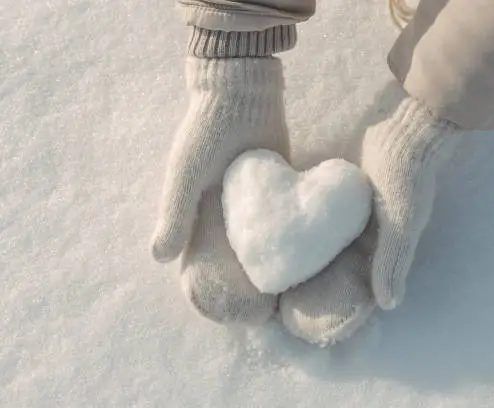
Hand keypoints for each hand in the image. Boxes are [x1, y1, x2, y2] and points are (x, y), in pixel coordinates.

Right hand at [151, 57, 289, 323]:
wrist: (241, 91)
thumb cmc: (206, 133)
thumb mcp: (186, 174)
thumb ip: (174, 213)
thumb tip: (158, 259)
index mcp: (198, 207)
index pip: (202, 251)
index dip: (210, 278)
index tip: (224, 305)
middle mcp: (225, 206)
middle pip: (234, 248)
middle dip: (244, 274)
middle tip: (261, 304)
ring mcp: (253, 196)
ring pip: (260, 235)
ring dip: (269, 256)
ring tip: (285, 287)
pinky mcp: (278, 184)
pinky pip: (282, 214)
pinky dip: (288, 232)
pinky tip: (303, 254)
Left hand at [280, 98, 461, 343]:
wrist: (406, 123)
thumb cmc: (408, 173)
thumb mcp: (404, 217)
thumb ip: (396, 256)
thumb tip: (388, 305)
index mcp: (375, 247)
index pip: (348, 283)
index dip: (326, 300)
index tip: (295, 315)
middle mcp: (356, 233)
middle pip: (323, 264)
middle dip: (298, 278)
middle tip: (264, 291)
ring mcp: (340, 212)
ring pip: (310, 237)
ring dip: (288, 248)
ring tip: (254, 262)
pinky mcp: (328, 190)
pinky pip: (304, 208)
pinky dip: (287, 216)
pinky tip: (260, 223)